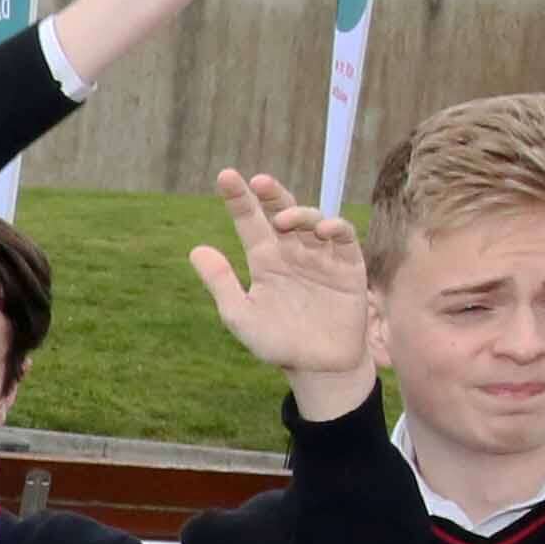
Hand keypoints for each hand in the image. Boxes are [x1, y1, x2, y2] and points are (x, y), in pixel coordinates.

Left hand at [186, 169, 375, 414]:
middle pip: (282, 212)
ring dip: (299, 214)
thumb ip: (221, 283)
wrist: (317, 367)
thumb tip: (196, 250)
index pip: (250, 222)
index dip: (238, 200)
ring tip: (284, 221)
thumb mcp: (241, 315)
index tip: (225, 176)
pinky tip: (322, 230)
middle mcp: (292, 252)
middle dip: (271, 194)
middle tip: (257, 181)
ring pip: (312, 220)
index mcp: (265, 260)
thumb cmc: (277, 342)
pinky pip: (344, 239)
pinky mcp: (348, 266)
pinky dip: (335, 229)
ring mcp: (321, 257)